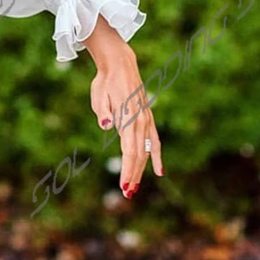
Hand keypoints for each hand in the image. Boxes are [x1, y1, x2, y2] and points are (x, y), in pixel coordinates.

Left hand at [83, 20, 163, 197]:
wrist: (120, 65)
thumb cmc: (105, 82)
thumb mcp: (98, 95)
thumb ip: (103, 112)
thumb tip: (106, 125)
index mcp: (128, 118)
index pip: (129, 151)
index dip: (127, 169)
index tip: (123, 185)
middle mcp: (140, 122)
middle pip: (138, 155)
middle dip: (133, 175)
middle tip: (127, 194)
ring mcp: (146, 120)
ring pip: (146, 151)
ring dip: (141, 170)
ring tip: (135, 188)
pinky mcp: (148, 118)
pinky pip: (154, 141)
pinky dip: (157, 156)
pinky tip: (160, 171)